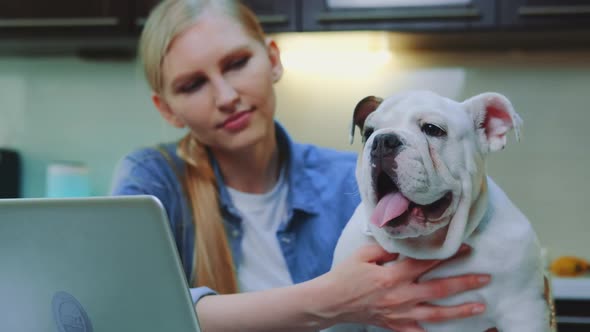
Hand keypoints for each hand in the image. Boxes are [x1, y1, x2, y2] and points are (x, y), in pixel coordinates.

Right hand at [314, 244, 489, 331]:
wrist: (331, 302)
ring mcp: (400, 314)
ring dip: (461, 310)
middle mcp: (401, 296)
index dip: (449, 255)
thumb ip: (386, 247)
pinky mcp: (397, 326)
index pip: (427, 263)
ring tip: (481, 306)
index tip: (466, 248)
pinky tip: (451, 331)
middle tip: (485, 277)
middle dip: (465, 282)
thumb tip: (406, 241)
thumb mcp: (363, 254)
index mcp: (393, 275)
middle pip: (440, 289)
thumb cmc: (345, 275)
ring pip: (437, 313)